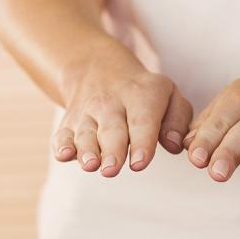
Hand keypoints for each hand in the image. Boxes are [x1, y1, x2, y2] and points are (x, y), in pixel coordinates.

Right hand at [53, 41, 192, 176]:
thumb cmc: (145, 94)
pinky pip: (63, 134)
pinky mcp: (69, 123)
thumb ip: (178, 122)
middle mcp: (112, 103)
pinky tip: (64, 155)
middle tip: (112, 169)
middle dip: (112, 150)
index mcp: (142, 95)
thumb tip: (173, 145)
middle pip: (111, 129)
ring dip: (86, 150)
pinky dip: (62, 145)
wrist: (99, 69)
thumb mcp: (170, 96)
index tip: (139, 163)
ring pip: (86, 133)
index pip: (142, 121)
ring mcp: (88, 113)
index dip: (141, 142)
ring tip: (90, 165)